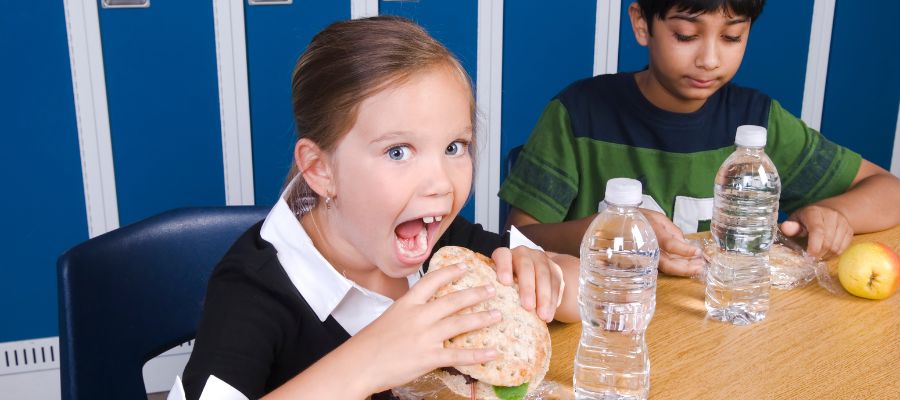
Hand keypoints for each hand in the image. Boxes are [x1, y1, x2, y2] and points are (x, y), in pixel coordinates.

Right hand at [350, 263, 499, 393]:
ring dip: (482, 318)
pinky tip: (492, 352)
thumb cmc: (367, 345)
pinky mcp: (428, 357)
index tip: (464, 265)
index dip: (450, 271)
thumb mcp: (387, 319)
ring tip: (497, 315)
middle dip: (475, 293)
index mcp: (406, 304)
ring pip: (460, 323)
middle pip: (453, 300)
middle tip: (491, 288)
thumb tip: (419, 311)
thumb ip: (406, 313)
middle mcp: (419, 316)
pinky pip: (459, 354)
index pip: (432, 280)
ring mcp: (425, 336)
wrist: (358, 364)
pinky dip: (479, 354)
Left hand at [491, 247, 563, 321]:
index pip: (503, 255)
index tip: (505, 282)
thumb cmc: (507, 286)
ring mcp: (541, 259)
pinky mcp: (555, 269)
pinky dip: (553, 300)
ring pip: (544, 275)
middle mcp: (523, 253)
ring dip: (544, 297)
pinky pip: (556, 284)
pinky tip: (549, 314)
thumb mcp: (499, 285)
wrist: (529, 279)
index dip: (504, 267)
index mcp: (505, 255)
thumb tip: (495, 310)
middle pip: (526, 266)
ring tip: (543, 315)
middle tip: (528, 306)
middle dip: (528, 287)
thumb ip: (497, 290)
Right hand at [639, 209, 703, 276]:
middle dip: (686, 268)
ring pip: (665, 268)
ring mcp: (645, 258)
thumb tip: (685, 245)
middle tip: (701, 267)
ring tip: (698, 267)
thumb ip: (673, 231)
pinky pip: (662, 268)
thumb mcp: (659, 218)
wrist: (621, 223)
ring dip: (683, 270)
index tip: (698, 252)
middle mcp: (647, 249)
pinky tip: (687, 267)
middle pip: (667, 263)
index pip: (669, 244)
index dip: (685, 250)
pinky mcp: (646, 262)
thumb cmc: (642, 218)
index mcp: (650, 233)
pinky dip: (676, 269)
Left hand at [781, 204, 852, 258]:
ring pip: (836, 247)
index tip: (808, 257)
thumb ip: (790, 226)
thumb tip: (785, 228)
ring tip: (817, 255)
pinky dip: (834, 254)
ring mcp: (843, 222)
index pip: (817, 230)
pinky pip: (843, 248)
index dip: (814, 246)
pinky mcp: (850, 230)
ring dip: (826, 256)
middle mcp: (831, 215)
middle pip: (827, 242)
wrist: (827, 211)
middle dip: (818, 254)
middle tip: (810, 258)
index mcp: (814, 212)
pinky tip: (826, 252)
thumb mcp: (795, 220)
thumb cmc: (806, 219)